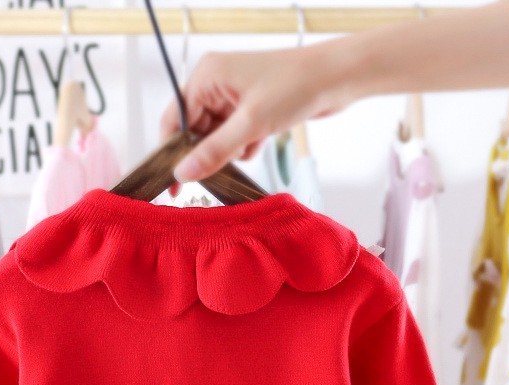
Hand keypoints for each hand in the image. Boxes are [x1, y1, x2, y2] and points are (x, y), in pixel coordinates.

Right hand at [160, 43, 354, 183]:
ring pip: (215, 137)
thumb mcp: (250, 124)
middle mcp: (215, 83)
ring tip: (251, 142)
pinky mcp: (249, 108)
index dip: (172, 152)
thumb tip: (182, 174)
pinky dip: (244, 145)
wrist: (336, 78)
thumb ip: (213, 152)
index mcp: (206, 76)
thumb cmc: (295, 87)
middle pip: (193, 131)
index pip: (173, 120)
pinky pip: (234, 137)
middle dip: (207, 152)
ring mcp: (232, 96)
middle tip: (217, 170)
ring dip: (230, 150)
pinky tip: (260, 140)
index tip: (173, 184)